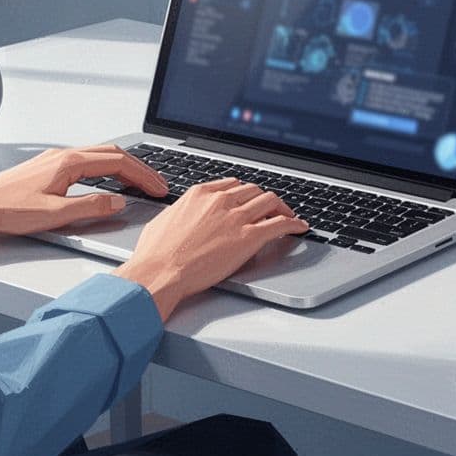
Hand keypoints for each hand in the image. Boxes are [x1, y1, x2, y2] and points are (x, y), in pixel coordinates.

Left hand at [0, 144, 167, 255]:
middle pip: (111, 154)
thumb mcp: (54, 215)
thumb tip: (118, 203)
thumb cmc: (6, 210)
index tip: (159, 188)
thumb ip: (90, 207)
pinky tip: (105, 181)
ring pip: (98, 155)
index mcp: (68, 163)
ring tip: (138, 183)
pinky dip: (105, 168)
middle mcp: (62, 155)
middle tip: (156, 185)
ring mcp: (54, 159)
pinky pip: (85, 161)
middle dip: (138, 168)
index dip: (143, 175)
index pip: (117, 162)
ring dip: (122, 167)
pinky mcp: (46, 168)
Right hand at [113, 178, 308, 320]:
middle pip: (254, 190)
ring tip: (288, 216)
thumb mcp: (163, 222)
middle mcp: (220, 200)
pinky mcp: (248, 237)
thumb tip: (181, 217)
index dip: (245, 192)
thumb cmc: (155, 254)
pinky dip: (294, 223)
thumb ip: (179, 214)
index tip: (249, 199)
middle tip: (272, 209)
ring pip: (270, 201)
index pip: (232, 184)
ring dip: (282, 208)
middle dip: (265, 199)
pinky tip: (300, 227)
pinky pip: (280, 224)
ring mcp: (236, 217)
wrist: (160, 271)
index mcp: (199, 194)